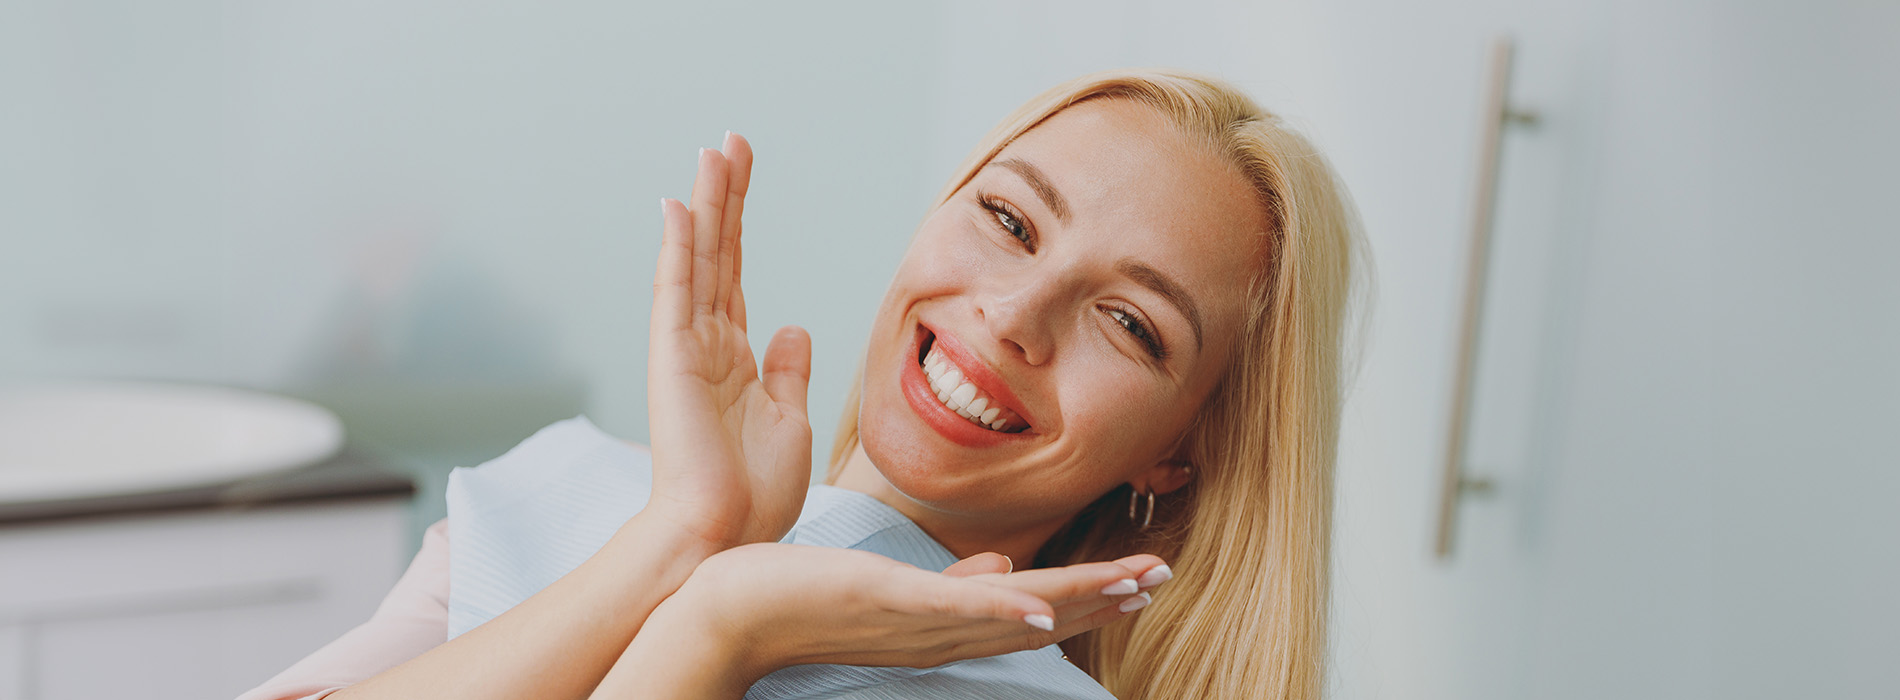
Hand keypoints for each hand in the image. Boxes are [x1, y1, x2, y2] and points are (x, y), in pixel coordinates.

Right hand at [644, 133, 812, 548]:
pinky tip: (681, 204)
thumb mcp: (789, 422)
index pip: (737, 275)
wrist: (724, 541)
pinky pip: (677, 291)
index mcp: (736, 360)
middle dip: (726, 196)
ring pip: (700, 260)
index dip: (741, 225)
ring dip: (708, 204)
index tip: (744, 173)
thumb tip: (794, 326)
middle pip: (718, 254)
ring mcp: (686, 349)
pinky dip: (679, 247)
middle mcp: (707, 345)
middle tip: (731, 141)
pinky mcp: (673, 361)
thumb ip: (788, 371)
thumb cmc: (754, 496)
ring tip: (715, 151)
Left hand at [658, 543, 1169, 682]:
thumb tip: (1003, 570)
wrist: (728, 616)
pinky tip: (1043, 608)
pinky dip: (1000, 609)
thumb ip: (953, 585)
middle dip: (1103, 597)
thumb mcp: (889, 591)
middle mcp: (939, 632)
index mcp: (944, 623)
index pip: (1034, 611)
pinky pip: (953, 609)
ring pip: (1014, 612)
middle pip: (1041, 617)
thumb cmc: (800, 597)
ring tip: (1132, 581)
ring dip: (1077, 599)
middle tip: (1161, 578)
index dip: (1092, 596)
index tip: (1142, 578)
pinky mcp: (886, 603)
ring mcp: (916, 621)